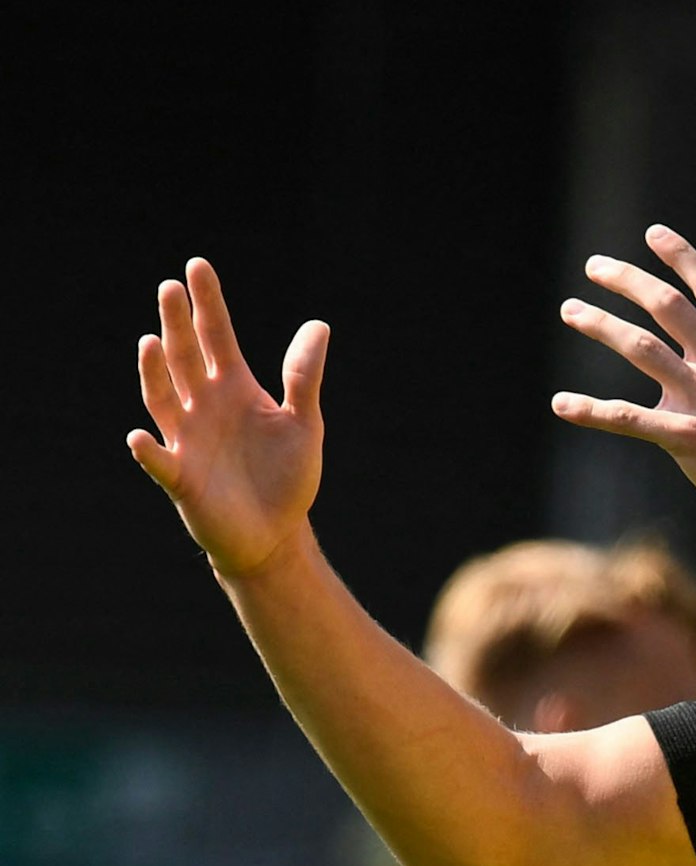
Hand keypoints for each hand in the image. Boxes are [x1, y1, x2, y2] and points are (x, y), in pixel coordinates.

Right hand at [126, 258, 328, 576]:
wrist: (275, 533)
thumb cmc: (287, 476)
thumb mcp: (303, 423)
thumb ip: (304, 377)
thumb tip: (318, 324)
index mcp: (235, 389)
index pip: (217, 337)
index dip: (207, 304)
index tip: (196, 267)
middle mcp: (204, 407)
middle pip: (186, 358)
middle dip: (177, 325)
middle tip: (169, 287)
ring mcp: (188, 440)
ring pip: (164, 400)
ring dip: (155, 374)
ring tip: (151, 342)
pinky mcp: (182, 479)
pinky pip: (160, 462)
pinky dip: (149, 451)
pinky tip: (141, 438)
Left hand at [554, 225, 695, 532]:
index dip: (682, 256)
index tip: (653, 234)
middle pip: (668, 307)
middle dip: (627, 280)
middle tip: (594, 266)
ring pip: (643, 348)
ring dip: (601, 325)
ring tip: (571, 310)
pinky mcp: (688, 439)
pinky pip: (630, 419)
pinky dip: (591, 410)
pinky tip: (561, 404)